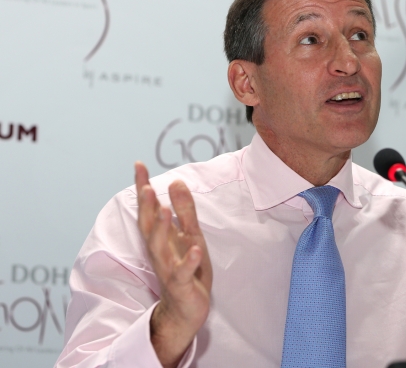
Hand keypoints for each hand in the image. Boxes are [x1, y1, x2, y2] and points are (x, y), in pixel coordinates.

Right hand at [135, 162, 212, 367]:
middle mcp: (159, 251)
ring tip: (163, 209)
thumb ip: (184, 210)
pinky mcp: (182, 285)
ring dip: (160, 229)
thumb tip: (176, 180)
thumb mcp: (190, 235)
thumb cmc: (187, 271)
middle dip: (146, 207)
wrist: (186, 311)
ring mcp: (168, 269)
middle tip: (145, 187)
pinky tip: (196, 249)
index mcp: (161, 238)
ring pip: (159, 248)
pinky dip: (189, 261)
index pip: (148, 209)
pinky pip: (183, 272)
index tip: (139, 164)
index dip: (142, 187)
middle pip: (148, 227)